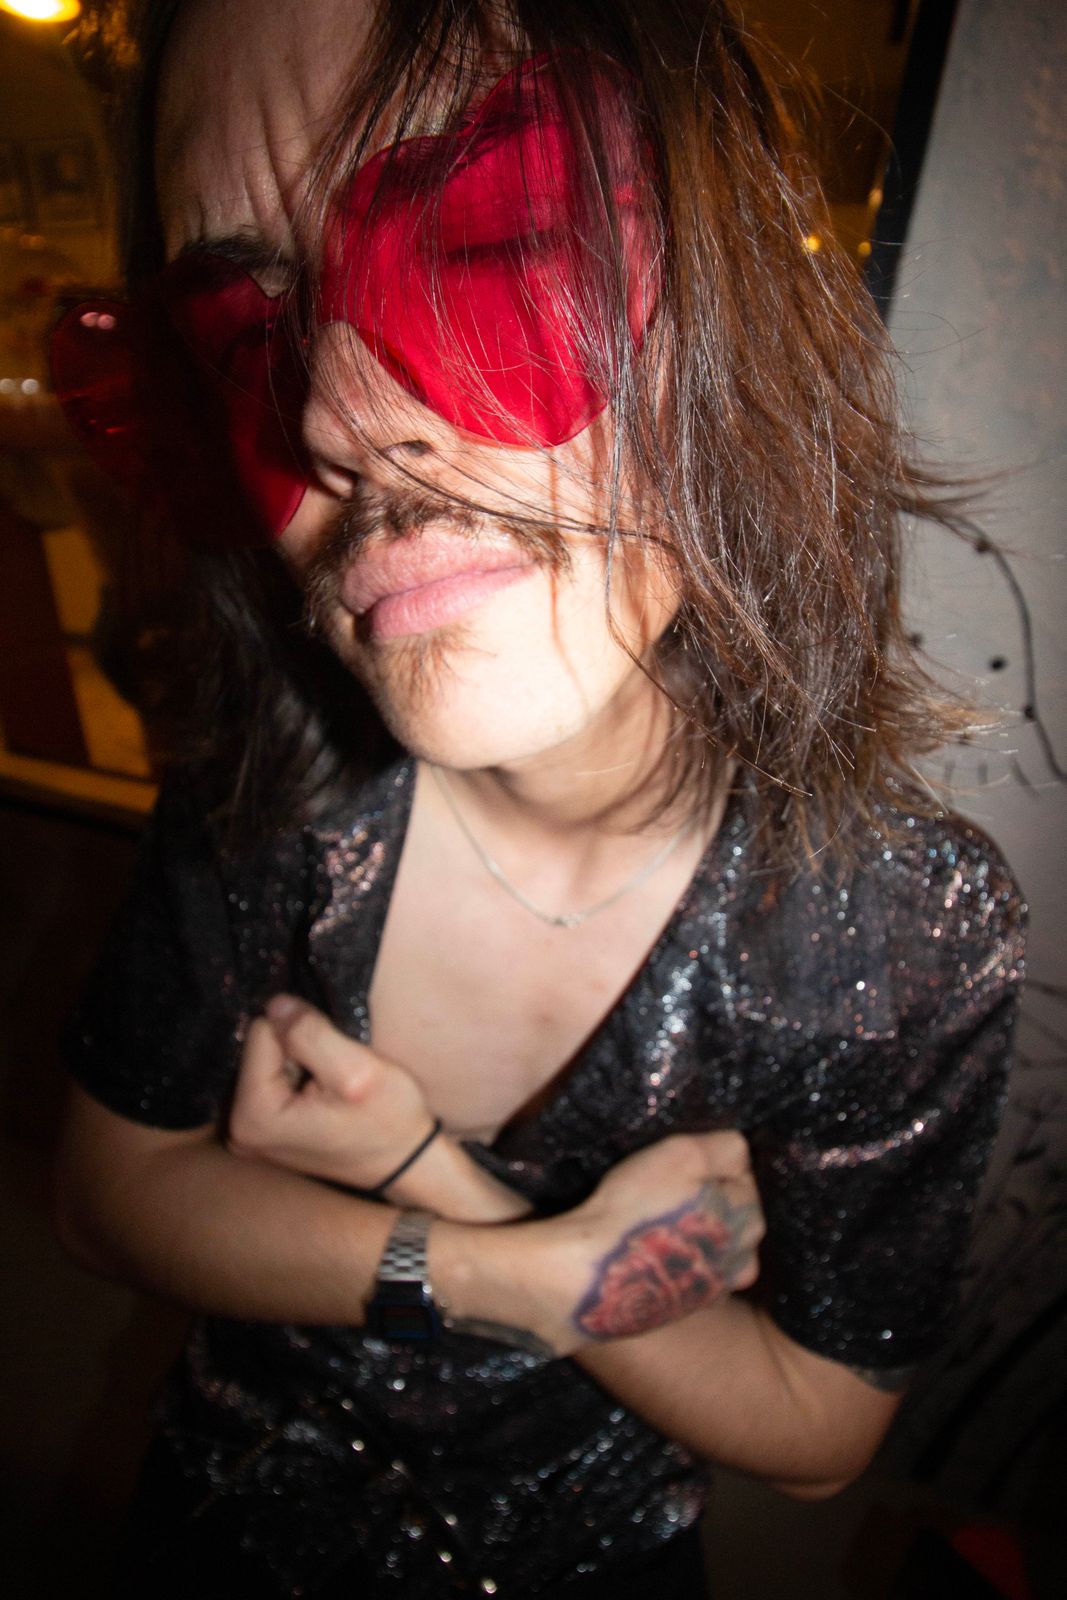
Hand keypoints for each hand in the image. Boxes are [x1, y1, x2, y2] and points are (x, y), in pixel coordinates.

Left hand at [228, 995, 436, 1190]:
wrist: (407, 1163)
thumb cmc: (389, 1120)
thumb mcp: (356, 1069)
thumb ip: (309, 1033)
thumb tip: (275, 1003)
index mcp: (252, 1116)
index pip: (260, 1032)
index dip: (301, 1033)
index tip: (332, 1057)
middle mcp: (239, 1129)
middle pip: (259, 1048)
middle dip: (298, 1049)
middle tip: (335, 1072)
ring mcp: (249, 1133)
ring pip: (268, 1061)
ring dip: (301, 1063)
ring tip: (332, 1085)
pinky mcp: (264, 1131)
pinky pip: (273, 1081)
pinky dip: (300, 1078)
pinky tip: (325, 1095)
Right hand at [518, 1133, 763, 1355]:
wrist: (591, 1277)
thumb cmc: (637, 1209)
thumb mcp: (683, 1154)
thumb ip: (726, 1148)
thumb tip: (740, 1152)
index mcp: (749, 1220)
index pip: (742, 1175)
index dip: (708, 1163)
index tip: (677, 1166)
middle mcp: (743, 1260)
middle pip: (731, 1214)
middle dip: (707, 1200)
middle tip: (663, 1192)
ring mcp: (714, 1290)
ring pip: (711, 1246)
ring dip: (692, 1233)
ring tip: (654, 1222)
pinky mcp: (684, 1309)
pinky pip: (688, 1272)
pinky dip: (674, 1260)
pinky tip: (648, 1251)